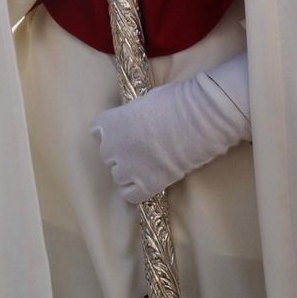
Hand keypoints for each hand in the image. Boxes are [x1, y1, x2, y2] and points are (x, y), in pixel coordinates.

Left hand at [92, 56, 250, 204]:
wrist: (199, 118)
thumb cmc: (177, 101)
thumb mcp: (144, 101)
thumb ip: (132, 116)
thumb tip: (136, 122)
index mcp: (109, 122)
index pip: (97, 131)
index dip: (112, 133)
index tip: (125, 132)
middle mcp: (112, 146)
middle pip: (108, 156)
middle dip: (123, 153)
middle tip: (144, 149)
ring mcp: (128, 167)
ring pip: (118, 177)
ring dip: (130, 173)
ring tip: (150, 165)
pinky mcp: (147, 184)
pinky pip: (131, 196)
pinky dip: (138, 191)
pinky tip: (151, 182)